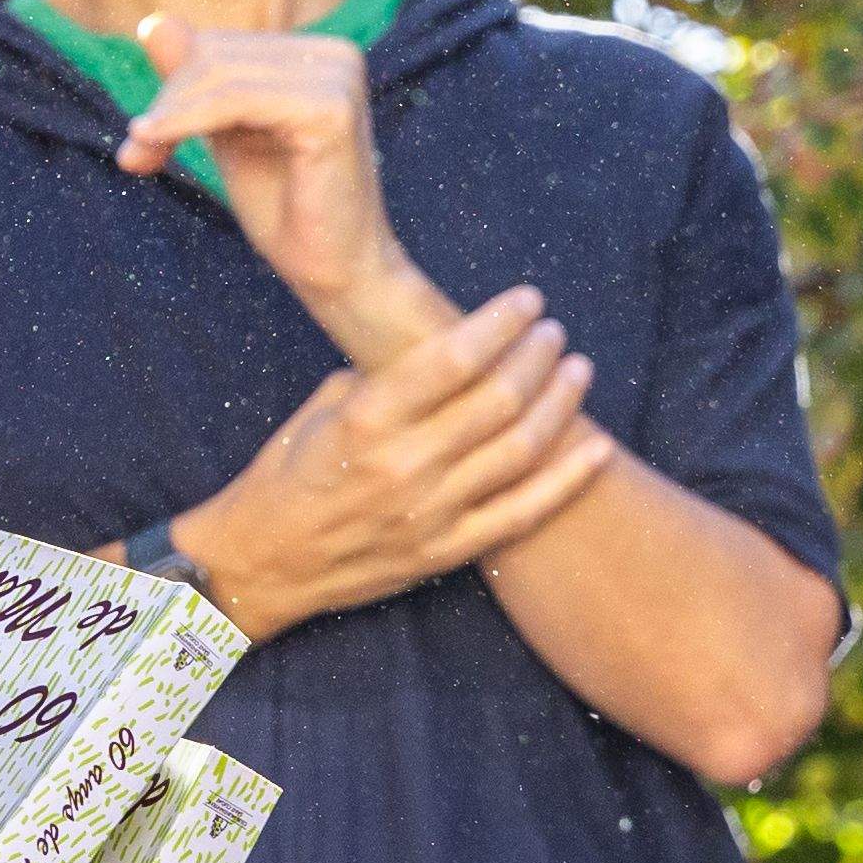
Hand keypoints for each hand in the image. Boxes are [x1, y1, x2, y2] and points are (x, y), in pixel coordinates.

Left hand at [120, 15, 454, 366]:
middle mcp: (334, 54)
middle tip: (136, 155)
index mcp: (315, 54)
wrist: (336, 270)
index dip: (171, 90)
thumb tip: (152, 21)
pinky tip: (153, 142)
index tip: (140, 139)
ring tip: (142, 157)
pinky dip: (186, 120)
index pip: (215, 45)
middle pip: (211, 54)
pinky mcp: (331, 109)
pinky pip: (234, 99)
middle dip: (166, 105)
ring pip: (216, 73)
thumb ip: (195, 80)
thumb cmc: (285, 206)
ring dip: (169, 117)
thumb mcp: (226, 133)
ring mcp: (338, 77)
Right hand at [169, 283, 606, 640]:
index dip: (500, 323)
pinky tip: (598, 448)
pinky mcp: (448, 550)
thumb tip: (443, 350)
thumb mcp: (320, 409)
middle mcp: (403, 463)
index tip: (528, 300)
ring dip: (559, 404)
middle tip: (554, 332)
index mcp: (365, 418)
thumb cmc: (287, 474)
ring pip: (520, 450)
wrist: (264, 562)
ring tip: (577, 371)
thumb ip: (384, 380)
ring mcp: (431, 511)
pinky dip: (568, 479)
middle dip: (536, 355)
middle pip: (497, 399)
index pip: (452, 358)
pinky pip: (525, 512)